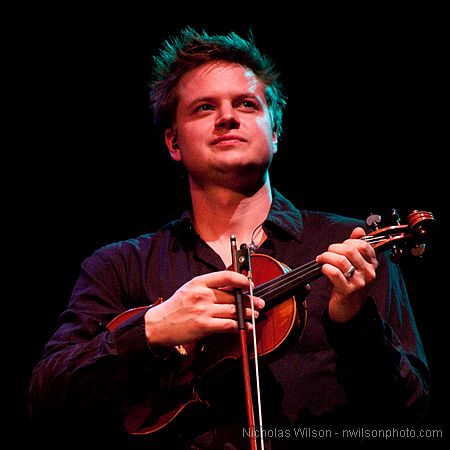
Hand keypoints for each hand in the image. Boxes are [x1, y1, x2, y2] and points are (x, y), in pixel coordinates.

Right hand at [144, 270, 264, 345]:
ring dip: (248, 313)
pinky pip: (228, 325)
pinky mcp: (204, 325)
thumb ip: (209, 287)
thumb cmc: (176, 307)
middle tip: (259, 303)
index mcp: (199, 282)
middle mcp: (202, 294)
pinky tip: (247, 326)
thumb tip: (232, 288)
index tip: (249, 284)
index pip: (226, 276)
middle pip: (233, 295)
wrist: (159, 324)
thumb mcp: (190, 289)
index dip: (241, 279)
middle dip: (250, 300)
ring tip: (256, 314)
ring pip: (234, 310)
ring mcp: (203, 310)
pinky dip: (241, 326)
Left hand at [315, 227, 377, 322]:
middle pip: (350, 250)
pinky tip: (323, 269)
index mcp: (372, 264)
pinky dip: (325, 268)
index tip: (339, 247)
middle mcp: (368, 273)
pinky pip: (334, 273)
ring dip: (326, 257)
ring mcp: (359, 282)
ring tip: (321, 260)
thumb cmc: (350, 285)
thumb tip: (359, 230)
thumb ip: (357, 247)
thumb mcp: (357, 265)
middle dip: (333, 248)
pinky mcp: (348, 291)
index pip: (363, 245)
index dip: (347, 242)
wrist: (348, 310)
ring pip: (341, 260)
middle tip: (326, 253)